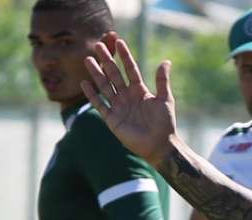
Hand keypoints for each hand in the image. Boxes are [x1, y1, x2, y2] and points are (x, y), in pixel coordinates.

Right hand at [81, 38, 176, 168]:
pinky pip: (100, 104)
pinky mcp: (112, 119)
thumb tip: (166, 61)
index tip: (119, 42)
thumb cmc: (165, 124)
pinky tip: (85, 83)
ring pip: (105, 86)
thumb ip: (162, 81)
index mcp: (140, 91)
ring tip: (88, 60)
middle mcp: (127, 96)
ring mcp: (119, 107)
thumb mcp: (165, 100)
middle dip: (107, 61)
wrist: (159, 145)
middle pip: (114, 75)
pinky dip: (92, 95)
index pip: (130, 69)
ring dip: (97, 73)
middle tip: (99, 45)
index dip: (125, 57)